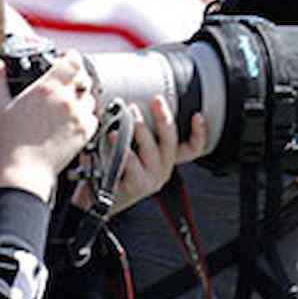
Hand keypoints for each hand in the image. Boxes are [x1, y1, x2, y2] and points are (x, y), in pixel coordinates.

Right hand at [0, 51, 98, 201]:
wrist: (25, 169)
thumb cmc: (11, 141)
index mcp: (47, 88)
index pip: (73, 60)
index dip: (72, 56)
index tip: (67, 59)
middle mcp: (66, 100)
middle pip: (84, 77)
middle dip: (76, 77)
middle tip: (66, 83)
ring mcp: (78, 116)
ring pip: (90, 97)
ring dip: (81, 97)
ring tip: (66, 104)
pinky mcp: (86, 132)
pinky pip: (93, 117)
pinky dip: (86, 115)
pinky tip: (71, 120)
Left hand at [73, 96, 209, 213]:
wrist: (99, 198)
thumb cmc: (115, 168)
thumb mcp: (133, 149)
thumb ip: (138, 131)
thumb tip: (131, 103)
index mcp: (167, 159)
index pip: (193, 149)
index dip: (199, 133)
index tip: (196, 115)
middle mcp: (164, 169)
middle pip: (171, 141)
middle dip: (164, 118)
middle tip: (156, 100)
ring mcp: (152, 178)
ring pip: (151, 148)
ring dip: (141, 128)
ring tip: (130, 112)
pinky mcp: (137, 184)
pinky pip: (131, 162)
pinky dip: (122, 146)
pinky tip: (112, 134)